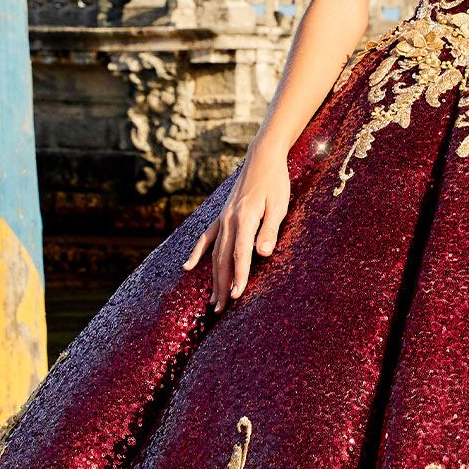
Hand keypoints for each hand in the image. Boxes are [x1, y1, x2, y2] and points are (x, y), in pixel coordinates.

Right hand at [184, 145, 292, 310]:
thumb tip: (262, 253)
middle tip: (221, 310)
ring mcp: (222, 219)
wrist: (262, 158)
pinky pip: (205, 238)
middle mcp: (229, 221)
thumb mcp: (280, 206)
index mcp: (245, 220)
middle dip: (222, 286)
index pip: (240, 255)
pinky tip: (188, 268)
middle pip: (223, 259)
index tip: (236, 297)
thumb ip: (269, 230)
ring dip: (213, 278)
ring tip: (213, 301)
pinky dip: (197, 253)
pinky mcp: (221, 216)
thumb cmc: (276, 183)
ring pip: (214, 253)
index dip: (238, 277)